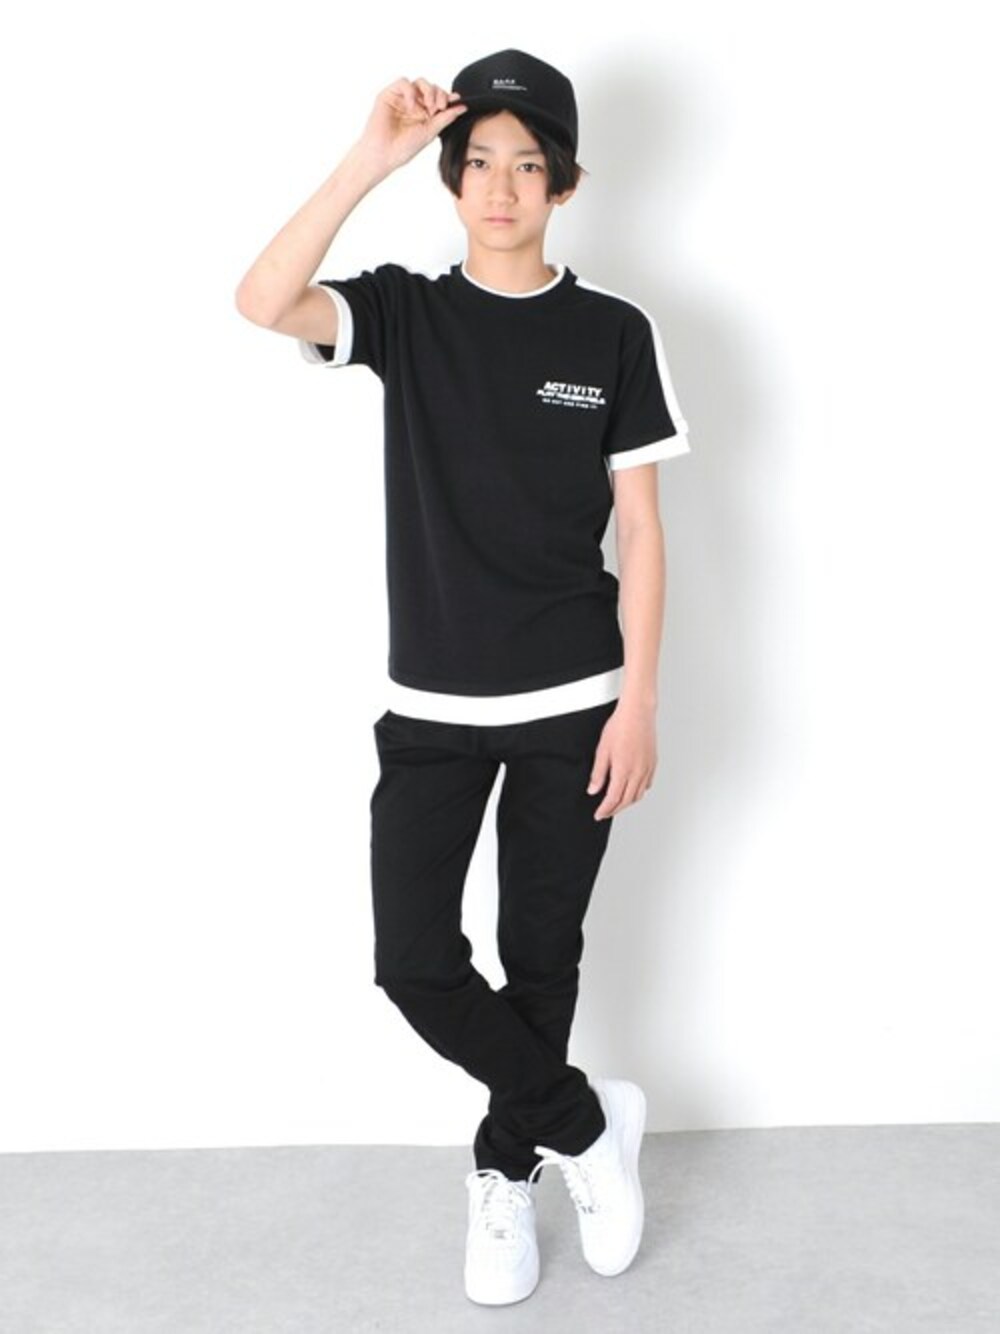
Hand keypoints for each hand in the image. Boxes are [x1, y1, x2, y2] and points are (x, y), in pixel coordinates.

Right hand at [356, 77, 466, 173]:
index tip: (455, 101)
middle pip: (431, 87)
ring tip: (428, 107)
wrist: (383, 155)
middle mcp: (414, 104)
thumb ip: (445, 118)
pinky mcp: (389, 95)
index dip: (447, 97)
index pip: (439, 98)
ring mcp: (402, 99)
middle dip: (439, 94)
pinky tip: (412, 105)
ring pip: (419, 82)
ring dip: (428, 91)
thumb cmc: (403, 148)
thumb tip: (462, 107)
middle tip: (438, 108)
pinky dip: (411, 91)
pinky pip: (403, 83)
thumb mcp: (430, 132)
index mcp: (424, 114)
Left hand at [588, 698, 657, 819]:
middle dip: (615, 810)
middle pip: (627, 801)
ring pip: (638, 795)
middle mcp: (638, 772)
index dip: (605, 810)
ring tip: (617, 803)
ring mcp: (647, 768)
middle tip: (605, 812)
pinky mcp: (653, 763)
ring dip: (627, 803)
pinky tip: (632, 789)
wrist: (637, 713)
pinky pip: (647, 784)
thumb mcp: (602, 750)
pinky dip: (638, 792)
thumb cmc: (620, 727)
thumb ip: (598, 773)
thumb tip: (593, 789)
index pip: (614, 799)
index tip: (599, 814)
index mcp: (624, 770)